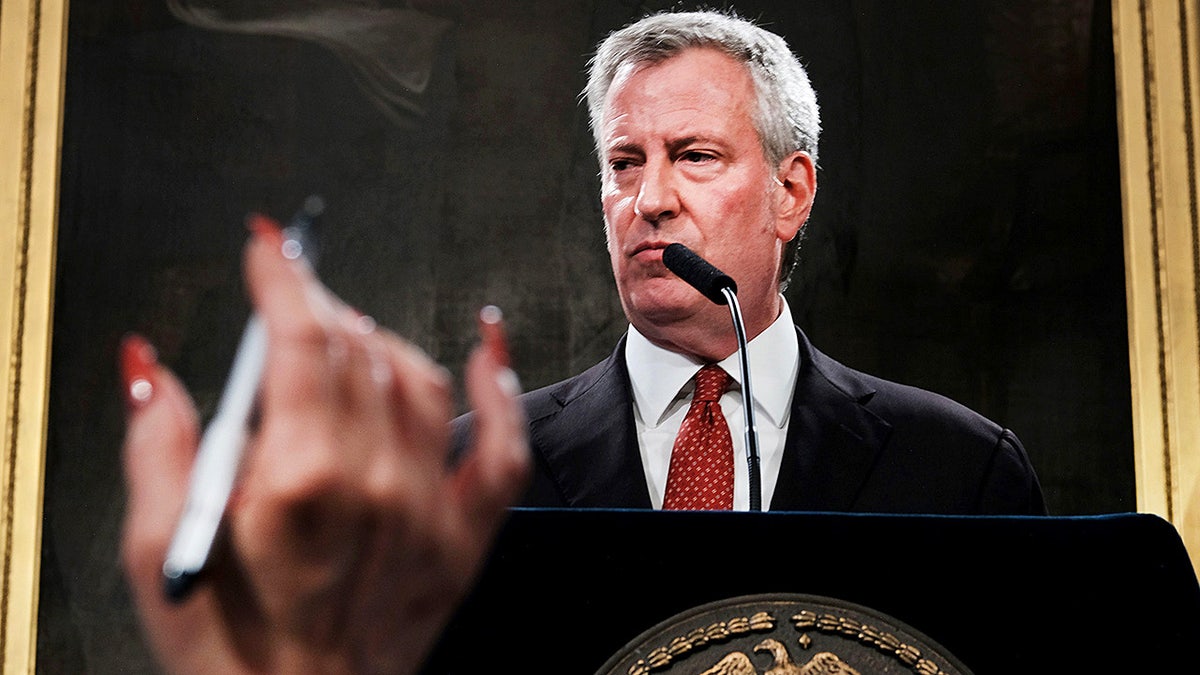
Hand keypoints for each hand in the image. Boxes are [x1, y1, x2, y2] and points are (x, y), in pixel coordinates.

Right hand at [119, 216, 528, 673]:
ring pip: (422, 377)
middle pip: (359, 349)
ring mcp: (428, 509)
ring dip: (381, 338)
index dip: (283, 275)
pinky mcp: (464, 538)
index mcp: (298, 482)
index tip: (269, 245)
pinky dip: (500, 385)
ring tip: (347, 330)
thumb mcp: (160, 553)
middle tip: (292, 292)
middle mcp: (375, 485)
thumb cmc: (231, 651)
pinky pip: (503, 446)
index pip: (301, 338)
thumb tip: (151, 368)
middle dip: (319, 302)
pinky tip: (487, 342)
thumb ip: (157, 450)